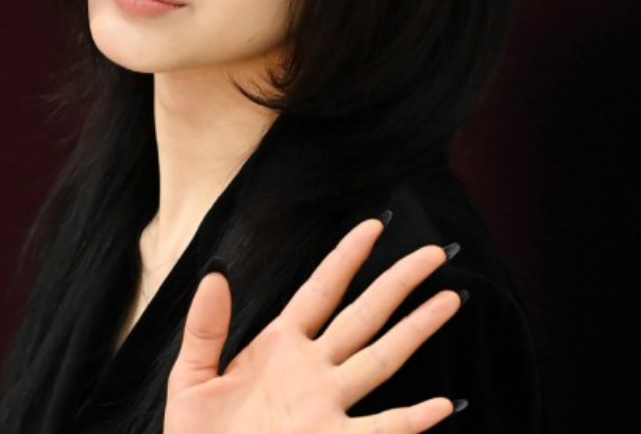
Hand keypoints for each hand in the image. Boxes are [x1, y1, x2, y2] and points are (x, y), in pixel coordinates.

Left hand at [165, 219, 463, 433]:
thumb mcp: (191, 376)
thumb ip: (205, 327)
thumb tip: (215, 274)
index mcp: (279, 345)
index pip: (320, 290)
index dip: (346, 257)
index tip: (372, 227)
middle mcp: (311, 369)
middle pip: (364, 315)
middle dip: (397, 283)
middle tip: (433, 253)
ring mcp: (326, 405)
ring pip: (380, 360)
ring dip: (415, 331)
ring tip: (449, 299)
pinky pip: (380, 429)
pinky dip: (411, 420)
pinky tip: (442, 406)